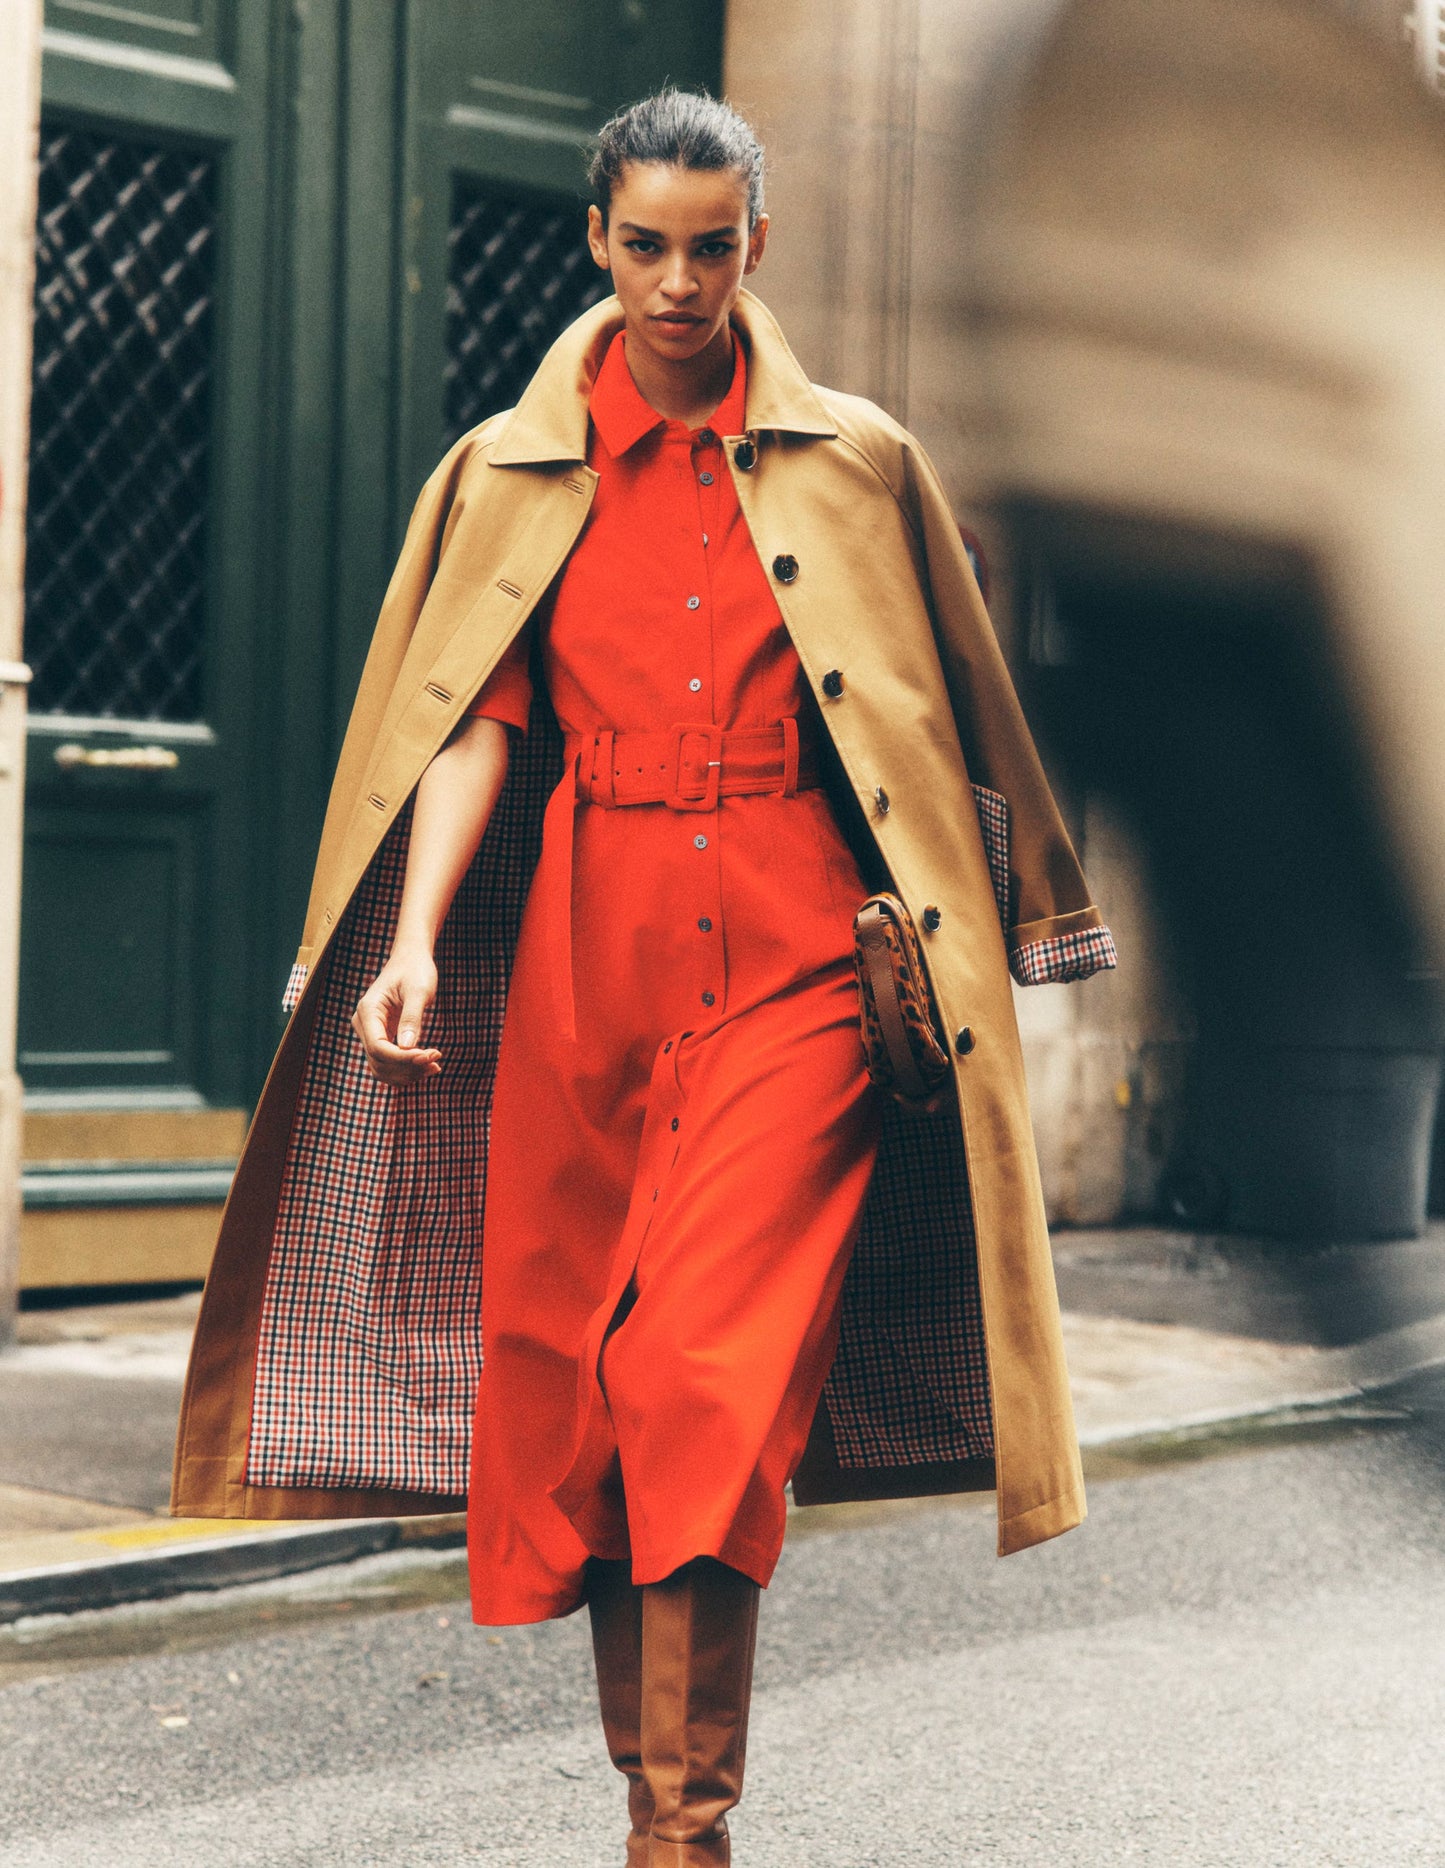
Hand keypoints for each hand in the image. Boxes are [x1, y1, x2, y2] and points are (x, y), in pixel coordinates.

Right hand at [352, 947, 440, 1085]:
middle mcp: (363, 1024)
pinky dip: (406, 1069)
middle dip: (408, 1067)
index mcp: (368, 1010)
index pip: (378, 1047)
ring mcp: (370, 1033)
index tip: (430, 1056)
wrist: (411, 960)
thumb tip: (408, 1047)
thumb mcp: (418, 991)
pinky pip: (389, 1062)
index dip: (403, 1058)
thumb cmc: (416, 970)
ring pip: (382, 1068)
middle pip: (379, 1061)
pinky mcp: (381, 1037)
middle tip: (436, 1061)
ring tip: (435, 1066)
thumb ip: (412, 1018)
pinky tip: (428, 1065)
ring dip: (407, 1073)